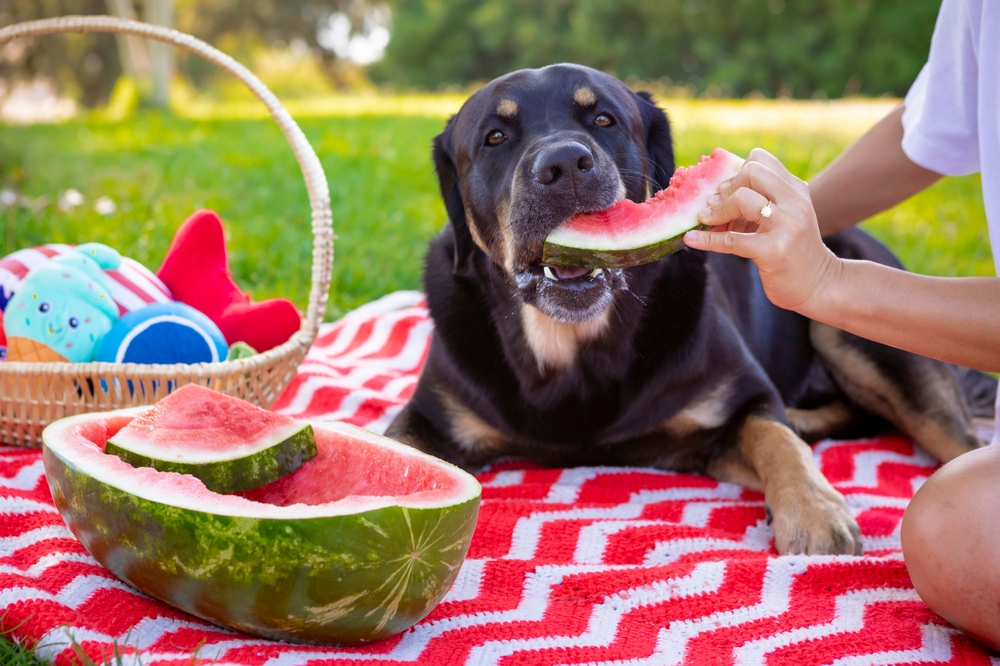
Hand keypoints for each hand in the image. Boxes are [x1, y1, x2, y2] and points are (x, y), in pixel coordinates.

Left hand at [683, 148, 841, 313]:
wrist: (820, 285)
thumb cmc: (795, 251)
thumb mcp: (785, 219)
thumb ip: (759, 203)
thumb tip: (712, 198)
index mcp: (796, 190)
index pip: (760, 159)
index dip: (736, 173)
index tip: (726, 192)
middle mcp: (794, 203)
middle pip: (751, 171)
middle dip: (726, 187)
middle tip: (715, 207)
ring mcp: (785, 226)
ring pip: (742, 199)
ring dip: (717, 210)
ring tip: (705, 221)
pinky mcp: (773, 251)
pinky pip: (731, 240)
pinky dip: (706, 240)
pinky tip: (691, 240)